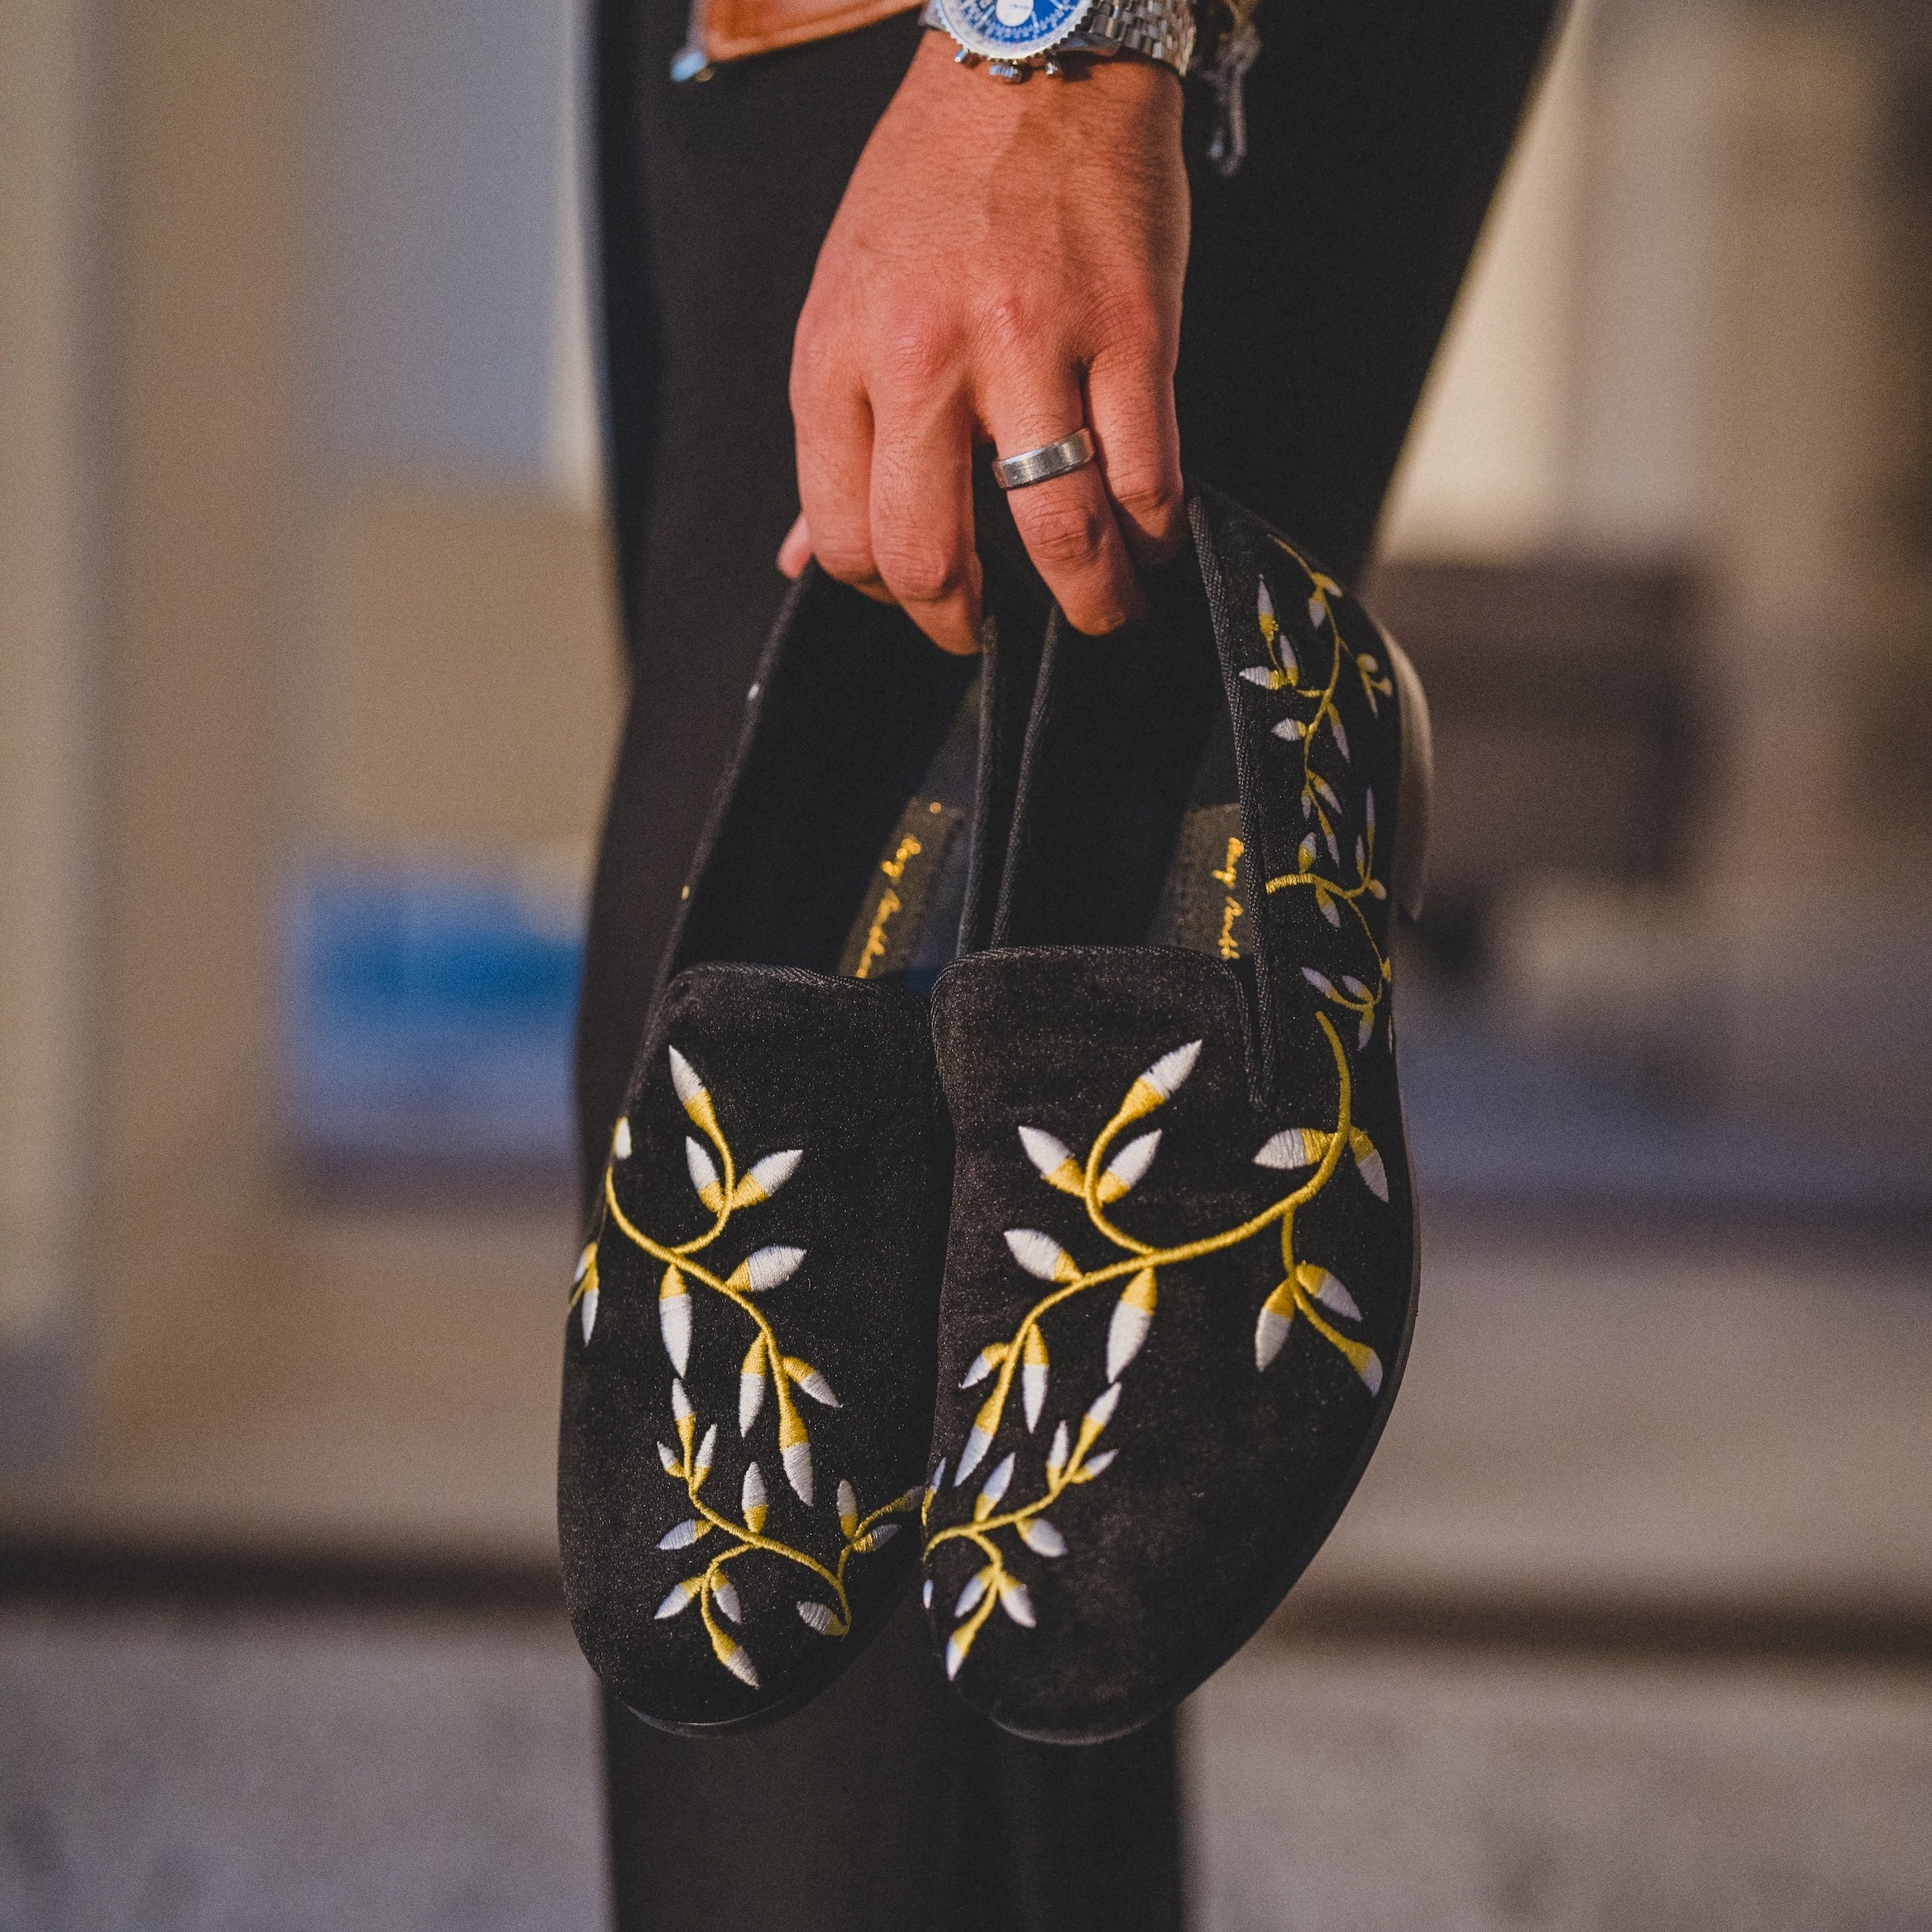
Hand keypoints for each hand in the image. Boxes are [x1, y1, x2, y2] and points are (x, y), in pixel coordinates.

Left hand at [782, 33, 1189, 653]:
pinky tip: (1151, 537)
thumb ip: (829, 439)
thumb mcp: (841, 304)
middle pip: (934, 556)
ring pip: (1059, 533)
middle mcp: (924, 358)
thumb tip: (799, 560)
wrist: (1030, 57)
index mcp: (838, 358)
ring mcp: (1032, 344)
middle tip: (991, 634)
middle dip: (965, 627)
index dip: (882, 594)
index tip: (920, 598)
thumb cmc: (929, 189)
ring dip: (1090, 603)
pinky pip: (1147, 474)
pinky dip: (1154, 530)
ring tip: (1103, 611)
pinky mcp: (1129, 330)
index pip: (844, 537)